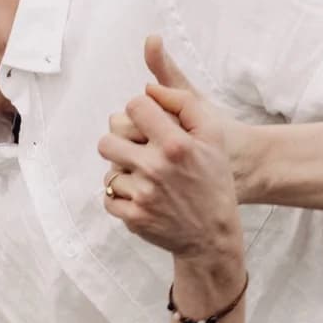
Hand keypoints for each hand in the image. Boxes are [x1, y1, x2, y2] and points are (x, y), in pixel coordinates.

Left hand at [97, 36, 243, 260]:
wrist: (212, 234)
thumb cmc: (213, 179)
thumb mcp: (212, 136)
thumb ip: (183, 104)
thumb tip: (148, 88)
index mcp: (175, 144)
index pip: (134, 107)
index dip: (138, 111)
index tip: (147, 122)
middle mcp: (156, 168)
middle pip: (109, 139)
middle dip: (120, 141)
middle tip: (137, 149)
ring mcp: (142, 195)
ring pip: (109, 169)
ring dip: (122, 170)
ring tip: (143, 175)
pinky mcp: (133, 217)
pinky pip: (108, 196)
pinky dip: (121, 195)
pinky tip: (141, 195)